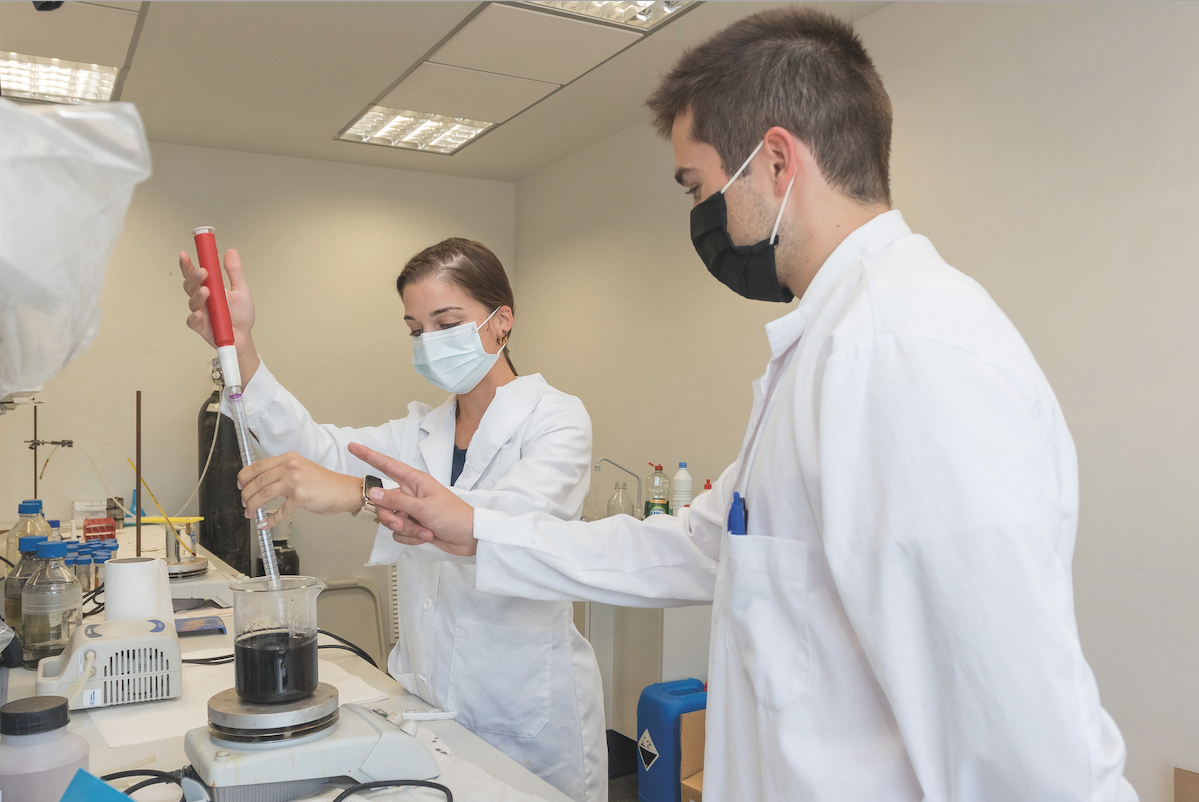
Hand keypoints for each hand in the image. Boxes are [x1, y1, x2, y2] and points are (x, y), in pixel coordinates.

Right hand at [179, 247, 260, 383]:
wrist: (245, 337)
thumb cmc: (241, 315)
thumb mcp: (241, 290)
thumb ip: (234, 272)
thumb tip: (230, 251)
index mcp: (210, 288)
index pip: (195, 274)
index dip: (188, 264)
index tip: (184, 254)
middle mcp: (202, 299)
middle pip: (190, 285)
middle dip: (193, 277)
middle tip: (203, 272)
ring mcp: (200, 312)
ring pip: (192, 301)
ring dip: (197, 295)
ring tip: (206, 291)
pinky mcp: (201, 327)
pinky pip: (193, 322)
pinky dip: (194, 317)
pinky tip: (199, 313)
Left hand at [238, 452, 363, 529]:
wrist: (344, 490)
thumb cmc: (325, 483)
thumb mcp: (302, 469)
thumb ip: (282, 472)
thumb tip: (261, 484)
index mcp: (289, 458)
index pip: (257, 466)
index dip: (244, 477)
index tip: (240, 486)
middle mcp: (291, 467)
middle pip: (257, 481)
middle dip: (246, 495)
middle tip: (244, 503)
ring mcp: (295, 481)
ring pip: (263, 495)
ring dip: (253, 506)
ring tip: (250, 513)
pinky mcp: (300, 497)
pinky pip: (279, 511)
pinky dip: (270, 520)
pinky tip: (265, 524)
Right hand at [347, 443, 477, 556]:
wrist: (470, 538)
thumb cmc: (454, 517)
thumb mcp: (423, 508)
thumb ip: (396, 501)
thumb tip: (373, 493)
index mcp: (415, 481)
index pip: (387, 466)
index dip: (369, 456)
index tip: (353, 447)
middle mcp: (411, 494)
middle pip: (384, 503)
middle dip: (392, 517)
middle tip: (404, 523)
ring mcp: (412, 510)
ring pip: (391, 520)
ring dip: (406, 529)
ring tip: (424, 530)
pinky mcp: (414, 525)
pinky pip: (399, 533)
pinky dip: (411, 537)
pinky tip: (425, 536)